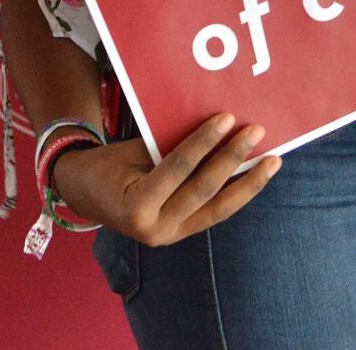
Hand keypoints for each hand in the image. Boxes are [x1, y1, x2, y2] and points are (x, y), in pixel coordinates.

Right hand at [49, 112, 279, 246]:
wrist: (83, 196)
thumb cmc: (104, 166)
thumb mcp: (130, 152)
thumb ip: (167, 146)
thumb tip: (211, 127)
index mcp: (137, 207)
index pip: (179, 168)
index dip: (204, 142)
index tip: (227, 118)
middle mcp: (156, 230)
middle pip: (205, 191)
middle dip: (233, 160)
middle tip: (256, 132)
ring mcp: (170, 237)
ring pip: (218, 209)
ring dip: (248, 183)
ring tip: (272, 161)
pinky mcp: (180, 234)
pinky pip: (213, 213)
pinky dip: (235, 193)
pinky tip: (253, 176)